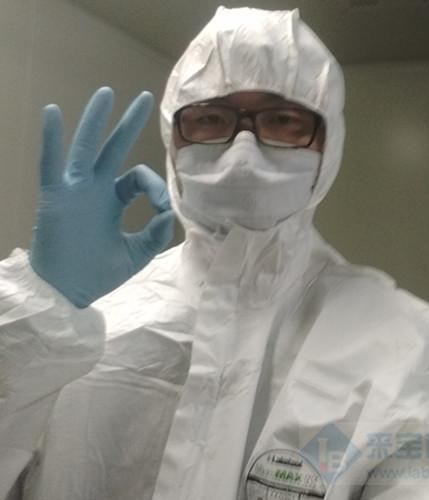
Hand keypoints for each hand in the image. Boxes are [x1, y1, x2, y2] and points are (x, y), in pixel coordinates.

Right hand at [30, 87, 174, 307]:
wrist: (68, 293)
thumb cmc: (99, 274)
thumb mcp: (137, 253)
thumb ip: (155, 232)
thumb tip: (170, 210)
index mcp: (113, 200)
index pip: (139, 178)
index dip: (155, 186)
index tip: (164, 207)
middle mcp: (95, 189)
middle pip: (113, 148)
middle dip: (128, 123)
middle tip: (143, 97)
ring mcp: (75, 191)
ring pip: (86, 148)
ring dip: (95, 120)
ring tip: (107, 93)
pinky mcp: (56, 198)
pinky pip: (51, 164)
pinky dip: (51, 140)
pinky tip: (53, 113)